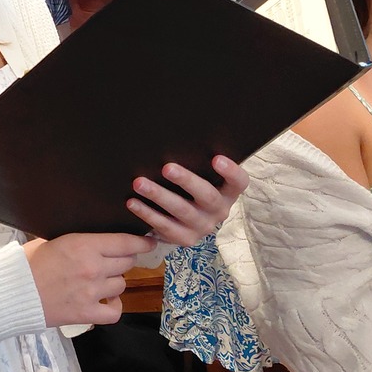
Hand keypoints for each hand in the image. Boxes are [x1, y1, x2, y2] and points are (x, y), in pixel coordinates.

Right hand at [23, 232, 151, 326]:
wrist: (12, 291)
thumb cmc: (27, 263)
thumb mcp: (51, 239)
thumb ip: (76, 240)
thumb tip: (94, 237)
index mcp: (82, 245)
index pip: (125, 242)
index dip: (141, 241)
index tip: (149, 241)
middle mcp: (92, 268)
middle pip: (126, 262)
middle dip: (123, 259)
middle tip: (114, 259)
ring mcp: (92, 292)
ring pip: (121, 284)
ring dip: (114, 281)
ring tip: (100, 280)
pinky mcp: (87, 313)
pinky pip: (115, 310)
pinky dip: (113, 305)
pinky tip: (105, 300)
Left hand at [126, 156, 248, 247]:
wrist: (185, 221)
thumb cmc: (190, 187)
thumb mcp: (199, 175)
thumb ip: (195, 161)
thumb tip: (170, 133)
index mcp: (227, 192)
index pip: (239, 182)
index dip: (231, 171)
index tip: (216, 158)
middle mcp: (219, 211)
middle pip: (207, 196)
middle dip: (186, 181)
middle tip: (166, 167)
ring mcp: (203, 227)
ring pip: (181, 211)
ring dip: (159, 196)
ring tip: (139, 183)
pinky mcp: (185, 239)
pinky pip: (165, 227)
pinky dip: (147, 213)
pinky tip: (132, 202)